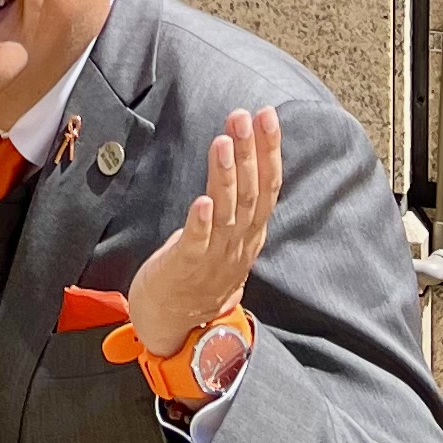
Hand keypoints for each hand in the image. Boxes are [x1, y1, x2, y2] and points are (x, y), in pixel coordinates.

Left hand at [125, 108, 282, 360]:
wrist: (173, 327)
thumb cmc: (197, 275)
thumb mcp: (226, 239)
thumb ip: (237, 208)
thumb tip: (244, 163)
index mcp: (249, 235)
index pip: (267, 187)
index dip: (269, 151)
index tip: (268, 116)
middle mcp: (237, 244)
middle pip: (250, 194)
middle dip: (249, 152)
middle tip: (243, 117)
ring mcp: (214, 258)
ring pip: (227, 212)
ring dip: (227, 176)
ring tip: (223, 142)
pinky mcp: (186, 268)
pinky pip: (198, 243)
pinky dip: (202, 222)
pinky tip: (203, 200)